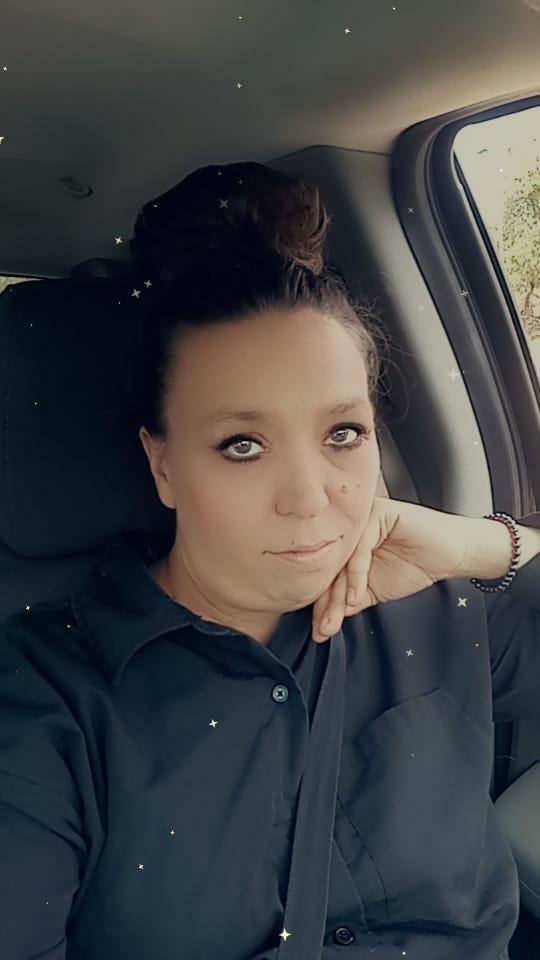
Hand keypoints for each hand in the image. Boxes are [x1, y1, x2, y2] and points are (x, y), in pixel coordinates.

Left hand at [311, 496, 472, 641]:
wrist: (453, 554)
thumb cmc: (417, 566)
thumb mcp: (375, 590)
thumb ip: (350, 600)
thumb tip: (323, 622)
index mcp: (346, 543)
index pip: (327, 574)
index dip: (322, 605)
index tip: (319, 631)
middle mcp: (350, 529)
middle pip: (330, 567)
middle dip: (327, 603)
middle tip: (325, 629)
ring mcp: (362, 518)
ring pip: (341, 559)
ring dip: (337, 593)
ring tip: (337, 618)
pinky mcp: (377, 513)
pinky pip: (359, 548)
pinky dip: (356, 574)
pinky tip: (357, 596)